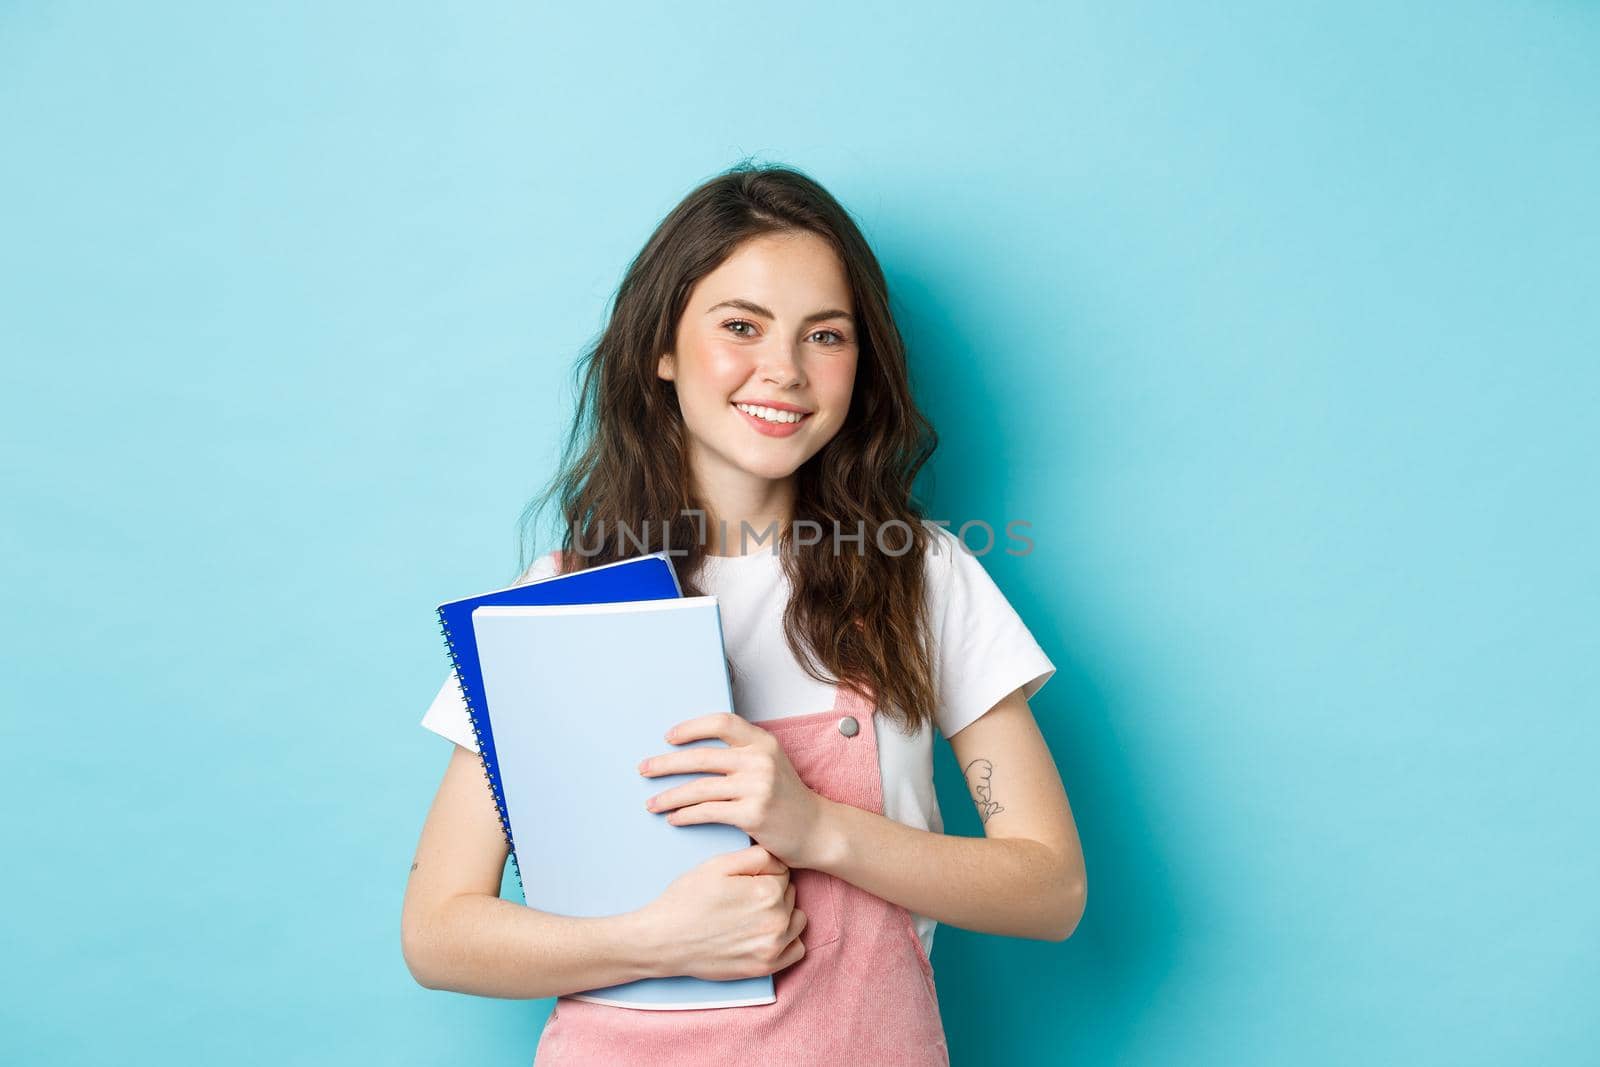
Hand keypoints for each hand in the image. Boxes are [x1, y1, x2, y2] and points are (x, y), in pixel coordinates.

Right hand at [636, 844, 806, 980]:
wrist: (663, 940)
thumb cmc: (687, 899)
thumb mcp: (718, 864)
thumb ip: (757, 856)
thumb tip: (780, 858)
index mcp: (768, 891)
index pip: (784, 872)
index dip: (763, 873)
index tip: (743, 881)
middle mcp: (776, 921)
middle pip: (790, 895)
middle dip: (772, 893)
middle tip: (742, 899)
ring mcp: (773, 947)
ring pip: (797, 920)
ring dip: (782, 915)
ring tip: (752, 916)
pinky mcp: (766, 968)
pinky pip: (797, 950)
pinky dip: (786, 941)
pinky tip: (763, 935)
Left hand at [639, 712, 830, 868]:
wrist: (817, 829)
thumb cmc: (787, 798)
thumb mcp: (770, 764)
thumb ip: (741, 753)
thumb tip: (692, 751)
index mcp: (763, 742)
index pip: (721, 722)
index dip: (691, 727)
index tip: (668, 738)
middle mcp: (760, 760)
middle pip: (701, 756)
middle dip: (666, 763)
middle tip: (643, 769)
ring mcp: (758, 787)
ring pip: (699, 788)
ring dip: (669, 796)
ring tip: (651, 803)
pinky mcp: (753, 814)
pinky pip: (708, 811)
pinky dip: (685, 815)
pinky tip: (673, 818)